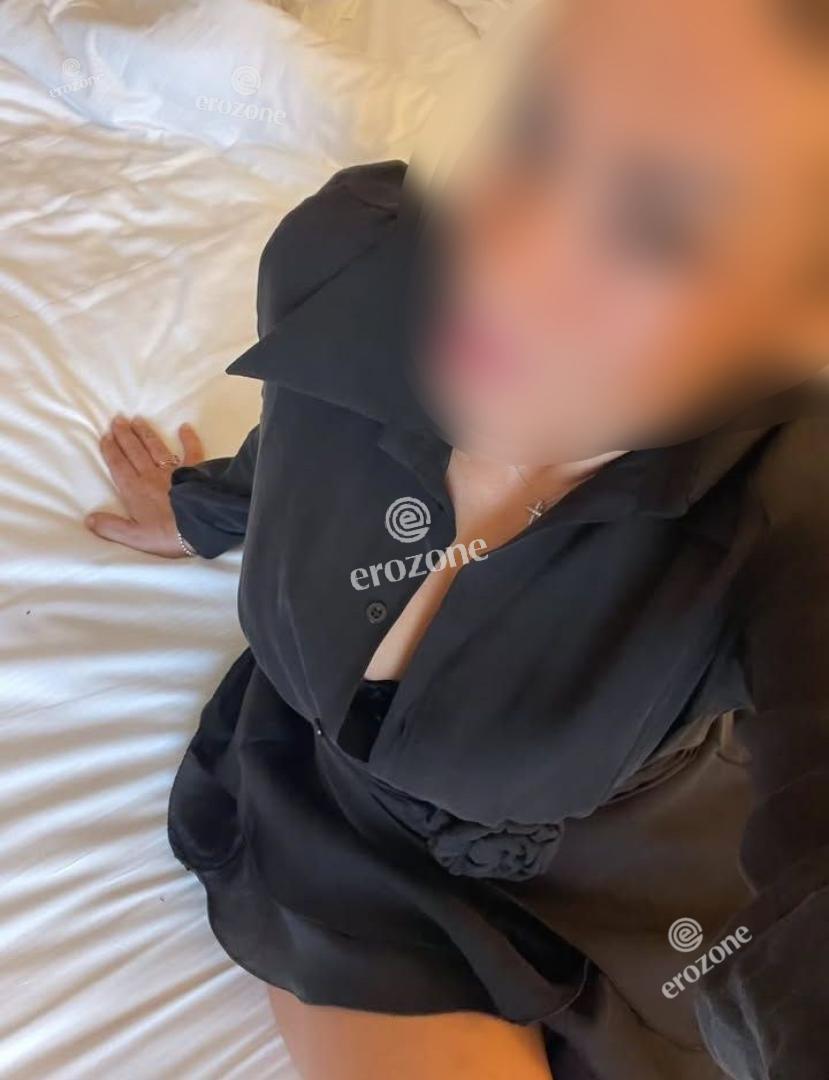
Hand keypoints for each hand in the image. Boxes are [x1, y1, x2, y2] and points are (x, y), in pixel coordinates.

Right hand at [86, 414, 204, 556]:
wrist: (200, 527)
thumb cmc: (167, 534)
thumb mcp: (135, 537)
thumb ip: (111, 527)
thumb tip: (89, 519)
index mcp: (135, 490)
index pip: (119, 466)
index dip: (110, 451)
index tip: (105, 436)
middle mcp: (151, 475)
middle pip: (134, 451)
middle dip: (125, 435)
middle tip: (118, 419)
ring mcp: (174, 471)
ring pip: (156, 447)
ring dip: (146, 433)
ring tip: (137, 420)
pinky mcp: (195, 471)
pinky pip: (192, 451)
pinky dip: (189, 439)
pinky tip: (185, 427)